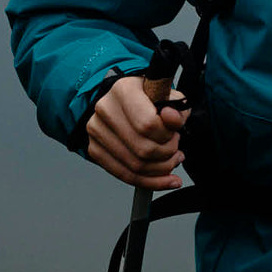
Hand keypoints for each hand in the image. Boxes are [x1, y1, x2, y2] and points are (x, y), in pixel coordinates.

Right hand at [85, 74, 187, 189]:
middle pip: (143, 149)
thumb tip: (172, 119)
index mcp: (123, 90)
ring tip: (172, 160)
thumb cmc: (148, 97)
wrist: (123, 100)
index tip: (175, 133)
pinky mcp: (94, 149)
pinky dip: (150, 182)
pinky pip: (125, 175)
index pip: (149, 124)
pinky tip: (166, 178)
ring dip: (162, 169)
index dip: (168, 136)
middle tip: (175, 148)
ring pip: (135, 166)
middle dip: (167, 154)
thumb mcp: (168, 96)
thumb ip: (177, 108)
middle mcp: (105, 109)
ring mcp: (96, 131)